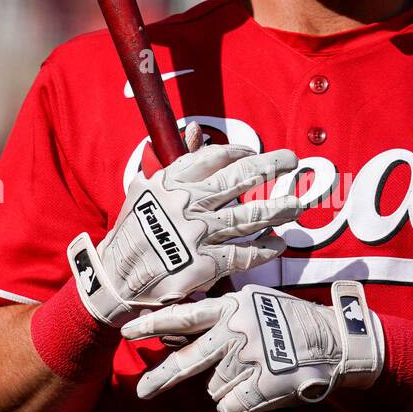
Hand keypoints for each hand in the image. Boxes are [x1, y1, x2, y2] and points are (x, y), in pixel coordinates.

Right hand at [67, 125, 301, 326]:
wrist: (115, 280)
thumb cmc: (130, 235)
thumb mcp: (143, 191)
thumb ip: (174, 163)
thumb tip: (194, 130)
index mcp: (172, 183)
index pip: (215, 158)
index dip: (240, 153)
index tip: (253, 153)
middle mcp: (189, 204)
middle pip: (241, 178)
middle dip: (271, 166)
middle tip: (291, 160)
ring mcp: (199, 234)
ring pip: (250, 216)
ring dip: (278, 208)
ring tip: (297, 204)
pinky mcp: (207, 264)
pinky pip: (246, 253)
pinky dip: (266, 248)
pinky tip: (279, 243)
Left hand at [120, 280, 384, 411]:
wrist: (337, 340)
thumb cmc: (296, 323)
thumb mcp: (258, 304)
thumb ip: (224, 315)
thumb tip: (184, 332)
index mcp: (232, 306)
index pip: (184, 315)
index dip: (154, 324)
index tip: (128, 330)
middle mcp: (235, 329)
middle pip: (187, 359)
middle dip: (162, 378)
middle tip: (142, 391)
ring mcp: (248, 356)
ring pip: (215, 387)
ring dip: (230, 389)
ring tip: (257, 376)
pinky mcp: (262, 382)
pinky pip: (232, 407)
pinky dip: (240, 408)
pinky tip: (258, 395)